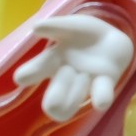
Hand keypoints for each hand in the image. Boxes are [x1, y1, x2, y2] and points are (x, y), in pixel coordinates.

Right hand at [14, 12, 132, 121]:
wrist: (112, 37)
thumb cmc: (83, 33)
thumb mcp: (70, 25)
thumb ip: (55, 26)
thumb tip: (35, 28)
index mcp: (51, 62)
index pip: (29, 75)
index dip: (26, 77)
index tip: (24, 77)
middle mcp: (64, 80)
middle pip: (50, 104)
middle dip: (58, 88)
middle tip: (67, 69)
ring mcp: (84, 86)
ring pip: (69, 110)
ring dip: (74, 93)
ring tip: (84, 75)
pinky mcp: (106, 84)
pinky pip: (102, 98)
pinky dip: (100, 98)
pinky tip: (100, 95)